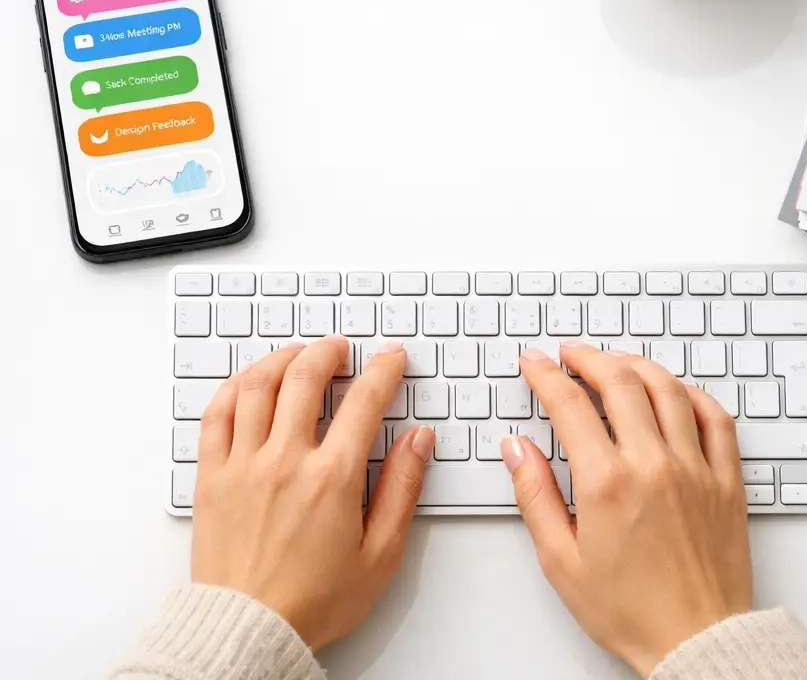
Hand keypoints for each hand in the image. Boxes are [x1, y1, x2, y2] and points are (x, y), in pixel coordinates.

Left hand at [191, 337, 434, 650]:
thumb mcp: (380, 553)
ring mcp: (243, 465)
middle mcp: (285, 462)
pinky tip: (250, 381)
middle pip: (306, 377)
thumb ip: (403, 488)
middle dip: (329, 351)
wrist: (246, 633)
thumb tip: (419, 441)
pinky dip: (234, 386)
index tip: (390, 359)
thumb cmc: (312, 602)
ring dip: (283, 358)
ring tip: (299, 354)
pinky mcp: (211, 477)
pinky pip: (216, 414)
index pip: (364, 401)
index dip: (383, 370)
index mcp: (331, 479)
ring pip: (259, 385)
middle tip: (341, 349)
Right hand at [503, 343, 751, 675]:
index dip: (546, 374)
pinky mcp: (725, 479)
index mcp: (608, 483)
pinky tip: (673, 392)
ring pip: (666, 388)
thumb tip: (516, 449)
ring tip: (615, 363)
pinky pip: (715, 417)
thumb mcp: (561, 560)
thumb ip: (535, 496)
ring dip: (635, 364)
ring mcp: (694, 467)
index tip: (534, 364)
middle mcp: (653, 464)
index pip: (570, 404)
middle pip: (619, 380)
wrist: (697, 642)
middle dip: (588, 357)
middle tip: (571, 355)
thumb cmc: (631, 611)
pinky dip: (691, 393)